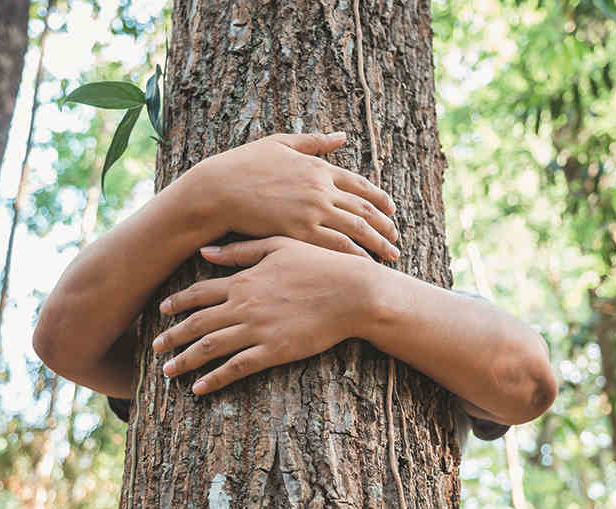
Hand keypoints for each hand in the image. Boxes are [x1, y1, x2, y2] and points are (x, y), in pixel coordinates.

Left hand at [151, 237, 374, 394]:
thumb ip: (240, 251)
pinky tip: (199, 389)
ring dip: (185, 361)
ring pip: (210, 348)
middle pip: (197, 324)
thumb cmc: (319, 265)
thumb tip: (205, 251)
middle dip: (172, 337)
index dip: (178, 303)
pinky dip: (214, 379)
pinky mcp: (273, 351)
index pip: (200, 293)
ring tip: (168, 372)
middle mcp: (244, 306)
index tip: (162, 311)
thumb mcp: (278, 246)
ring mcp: (257, 330)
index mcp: (244, 280)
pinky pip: (236, 368)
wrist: (351, 292)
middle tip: (155, 348)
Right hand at [193, 132, 399, 260]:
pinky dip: (354, 256)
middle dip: (385, 225)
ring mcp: (312, 211)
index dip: (379, 199)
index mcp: (318, 167)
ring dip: (377, 244)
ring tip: (391, 255)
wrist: (218, 190)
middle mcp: (321, 189)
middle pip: (364, 210)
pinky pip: (336, 246)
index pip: (360, 185)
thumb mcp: (280, 144)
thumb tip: (342, 136)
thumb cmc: (242, 165)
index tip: (391, 209)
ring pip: (356, 231)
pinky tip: (365, 265)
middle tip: (397, 237)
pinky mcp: (299, 232)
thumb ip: (313, 142)